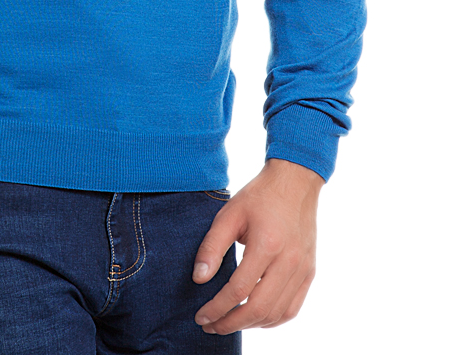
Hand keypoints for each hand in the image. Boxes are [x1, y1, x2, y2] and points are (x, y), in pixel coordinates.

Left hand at [192, 157, 323, 333]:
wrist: (295, 182)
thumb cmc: (259, 196)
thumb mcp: (229, 214)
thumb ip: (212, 246)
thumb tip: (199, 279)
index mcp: (267, 245)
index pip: (239, 290)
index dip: (217, 308)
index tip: (200, 316)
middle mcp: (289, 261)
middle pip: (259, 308)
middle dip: (231, 323)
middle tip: (210, 326)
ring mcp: (303, 269)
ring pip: (277, 314)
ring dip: (250, 325)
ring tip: (228, 322)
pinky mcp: (310, 272)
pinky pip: (292, 308)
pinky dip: (272, 320)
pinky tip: (254, 318)